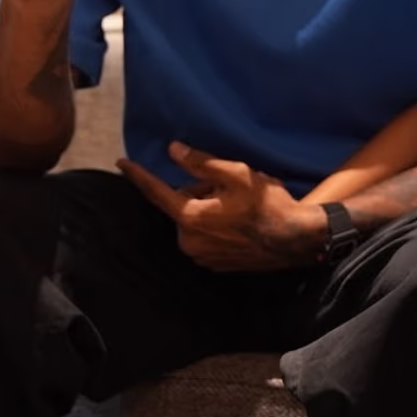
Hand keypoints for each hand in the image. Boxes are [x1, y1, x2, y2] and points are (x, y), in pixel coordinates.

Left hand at [117, 143, 326, 271]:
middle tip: (226, 186)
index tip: (121, 163)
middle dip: (198, 192)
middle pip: (182, 206)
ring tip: (238, 204)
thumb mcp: (236, 174)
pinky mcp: (216, 266)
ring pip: (195, 222)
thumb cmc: (268, 205)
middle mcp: (189, 242)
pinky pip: (206, 238)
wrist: (295, 240)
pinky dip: (216, 226)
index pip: (156, 192)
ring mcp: (202, 257)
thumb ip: (200, 162)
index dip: (138, 175)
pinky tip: (240, 221)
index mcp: (190, 218)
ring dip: (207, 210)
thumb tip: (173, 150)